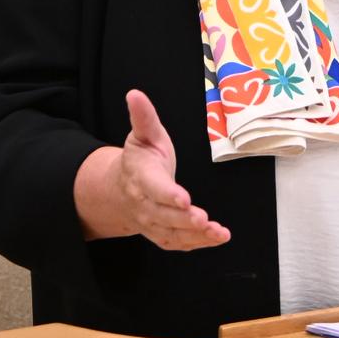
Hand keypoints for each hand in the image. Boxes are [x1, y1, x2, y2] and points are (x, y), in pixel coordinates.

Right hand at [73, 90, 230, 250]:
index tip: (183, 198)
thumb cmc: (140, 160)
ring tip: (218, 233)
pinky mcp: (162, 233)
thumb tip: (135, 94)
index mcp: (141, 177)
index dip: (168, 194)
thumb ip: (143, 117)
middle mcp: (145, 204)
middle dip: (184, 220)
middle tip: (204, 220)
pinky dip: (197, 243)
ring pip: (173, 233)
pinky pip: (178, 243)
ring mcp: (152, 222)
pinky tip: (217, 238)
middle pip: (164, 215)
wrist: (120, 191)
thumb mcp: (143, 135)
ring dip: (196, 236)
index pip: (154, 187)